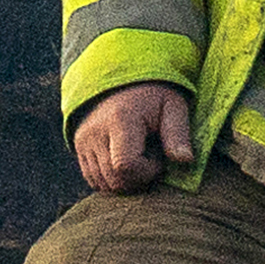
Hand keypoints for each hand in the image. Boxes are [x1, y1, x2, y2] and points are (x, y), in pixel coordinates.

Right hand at [72, 83, 198, 194]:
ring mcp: (83, 141)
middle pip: (115, 179)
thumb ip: (178, 134)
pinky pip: (93, 179)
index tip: (159, 157)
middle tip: (151, 159)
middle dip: (139, 179)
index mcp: (120, 120)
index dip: (147, 172)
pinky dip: (112, 179)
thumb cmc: (154, 95)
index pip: (126, 166)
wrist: (123, 80)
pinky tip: (126, 162)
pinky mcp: (79, 147)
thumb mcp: (173, 107)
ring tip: (139, 158)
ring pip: (103, 183)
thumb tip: (185, 160)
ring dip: (126, 181)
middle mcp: (95, 132)